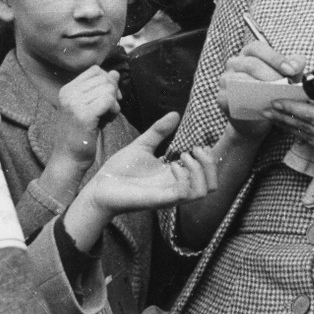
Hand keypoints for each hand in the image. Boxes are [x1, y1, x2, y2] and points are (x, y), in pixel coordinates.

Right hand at [56, 66, 121, 163]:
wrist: (69, 159)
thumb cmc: (81, 134)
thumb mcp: (89, 107)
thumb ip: (101, 89)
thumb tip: (115, 72)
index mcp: (67, 89)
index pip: (95, 70)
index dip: (107, 80)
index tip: (110, 97)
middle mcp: (68, 94)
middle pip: (104, 78)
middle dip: (113, 92)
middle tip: (110, 109)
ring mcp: (74, 104)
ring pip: (108, 89)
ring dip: (114, 103)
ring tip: (107, 117)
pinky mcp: (84, 115)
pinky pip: (108, 100)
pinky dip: (114, 109)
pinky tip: (108, 120)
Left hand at [88, 118, 217, 216]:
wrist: (100, 186)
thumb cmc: (119, 170)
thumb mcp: (142, 144)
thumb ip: (159, 131)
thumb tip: (175, 113)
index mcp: (176, 176)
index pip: (208, 174)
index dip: (212, 158)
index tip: (202, 142)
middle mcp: (177, 187)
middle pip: (214, 185)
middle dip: (211, 163)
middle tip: (195, 149)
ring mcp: (171, 195)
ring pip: (205, 191)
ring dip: (200, 170)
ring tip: (184, 156)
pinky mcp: (160, 200)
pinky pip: (185, 192)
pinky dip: (184, 176)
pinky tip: (172, 165)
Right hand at [217, 39, 305, 132]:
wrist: (259, 119)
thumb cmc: (274, 91)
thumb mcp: (288, 77)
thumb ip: (295, 66)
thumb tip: (295, 66)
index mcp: (249, 53)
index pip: (258, 48)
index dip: (275, 57)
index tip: (291, 70)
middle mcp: (234, 63)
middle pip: (251, 64)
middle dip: (271, 75)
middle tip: (287, 87)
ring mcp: (226, 79)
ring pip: (242, 80)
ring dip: (261, 88)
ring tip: (278, 96)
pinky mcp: (222, 97)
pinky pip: (234, 97)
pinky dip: (249, 101)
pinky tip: (265, 106)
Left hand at [272, 76, 313, 175]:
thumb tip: (313, 76)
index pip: (311, 115)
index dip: (290, 109)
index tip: (275, 102)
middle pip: (306, 129)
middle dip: (284, 118)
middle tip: (266, 110)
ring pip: (310, 141)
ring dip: (292, 129)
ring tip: (275, 119)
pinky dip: (308, 140)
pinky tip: (295, 131)